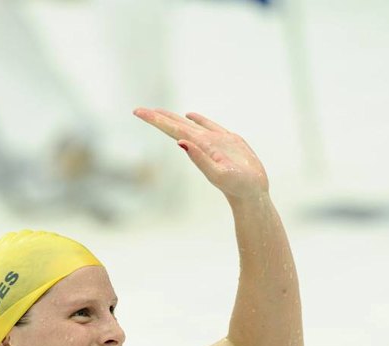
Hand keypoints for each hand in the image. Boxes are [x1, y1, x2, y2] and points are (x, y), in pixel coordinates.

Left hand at [133, 107, 268, 200]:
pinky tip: (190, 115)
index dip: (155, 120)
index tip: (137, 112)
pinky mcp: (227, 141)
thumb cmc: (236, 186)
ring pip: (189, 124)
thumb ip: (199, 159)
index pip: (172, 129)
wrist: (252, 193)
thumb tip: (180, 142)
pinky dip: (198, 119)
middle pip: (175, 126)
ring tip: (159, 111)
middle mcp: (202, 143)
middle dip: (157, 118)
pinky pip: (208, 125)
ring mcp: (213, 142)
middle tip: (137, 110)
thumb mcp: (217, 173)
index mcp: (197, 147)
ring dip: (173, 118)